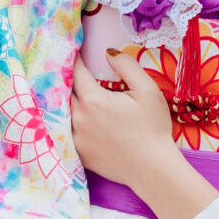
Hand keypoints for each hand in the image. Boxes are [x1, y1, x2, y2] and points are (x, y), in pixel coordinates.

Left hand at [70, 49, 176, 184]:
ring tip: (71, 93)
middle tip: (72, 71)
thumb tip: (108, 52)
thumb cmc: (153, 127)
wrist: (153, 168)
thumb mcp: (147, 90)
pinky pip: (67, 132)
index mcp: (93, 100)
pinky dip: (69, 122)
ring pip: (64, 112)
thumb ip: (126, 65)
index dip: (77, 60)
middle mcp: (78, 118)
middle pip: (67, 92)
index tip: (75, 51)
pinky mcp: (78, 153)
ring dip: (67, 102)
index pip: (77, 72)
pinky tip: (76, 119)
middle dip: (70, 80)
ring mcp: (75, 138)